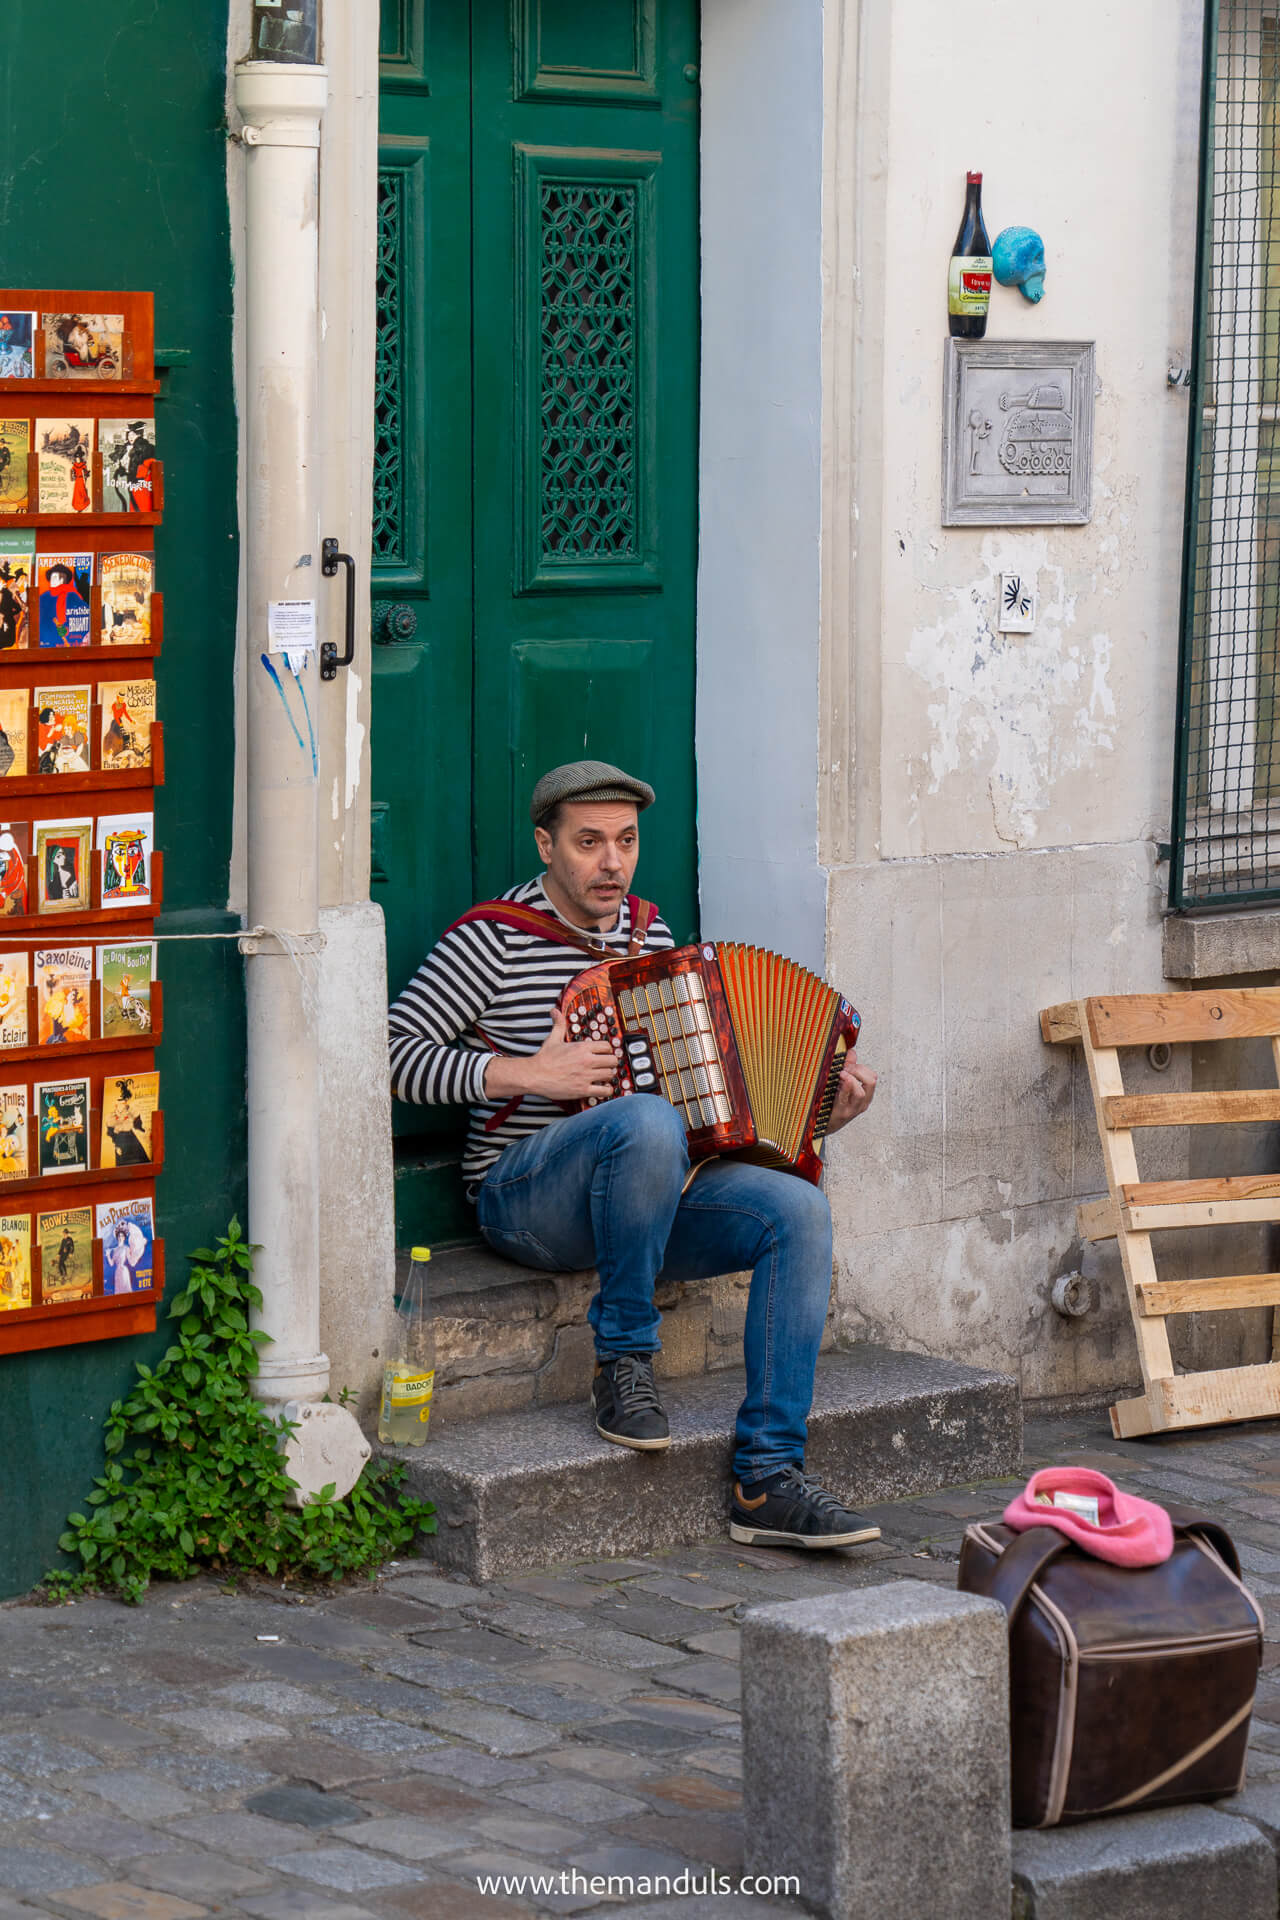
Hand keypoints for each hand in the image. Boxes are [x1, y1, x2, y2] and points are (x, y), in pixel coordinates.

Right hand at [484, 1006, 618, 1103]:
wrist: (535, 1075)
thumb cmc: (544, 1058)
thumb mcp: (553, 1038)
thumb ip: (559, 1024)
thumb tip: (555, 1011)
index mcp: (582, 1048)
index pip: (607, 1046)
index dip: (607, 1050)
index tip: (604, 1053)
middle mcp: (587, 1061)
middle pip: (613, 1060)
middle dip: (611, 1062)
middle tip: (606, 1065)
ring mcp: (586, 1076)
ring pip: (610, 1074)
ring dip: (608, 1075)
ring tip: (603, 1076)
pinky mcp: (583, 1090)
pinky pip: (605, 1091)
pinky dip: (606, 1090)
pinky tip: (602, 1088)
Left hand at [824, 1050, 876, 1134]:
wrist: (821, 1126)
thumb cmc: (832, 1104)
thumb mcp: (842, 1085)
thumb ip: (848, 1068)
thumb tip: (852, 1052)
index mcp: (864, 1096)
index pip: (872, 1077)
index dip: (862, 1068)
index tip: (849, 1064)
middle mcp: (862, 1103)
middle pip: (871, 1081)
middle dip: (858, 1070)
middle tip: (845, 1069)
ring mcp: (853, 1109)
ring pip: (861, 1091)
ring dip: (851, 1079)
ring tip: (841, 1074)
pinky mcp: (842, 1113)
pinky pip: (847, 1098)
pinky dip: (844, 1087)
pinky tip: (839, 1080)